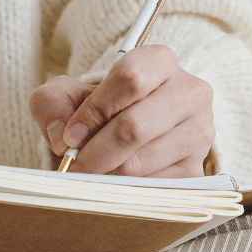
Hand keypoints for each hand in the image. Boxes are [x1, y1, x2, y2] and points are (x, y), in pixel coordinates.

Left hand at [30, 45, 215, 177]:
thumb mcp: (70, 94)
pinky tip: (117, 179)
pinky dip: (124, 189)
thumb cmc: (104, 109)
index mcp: (161, 62)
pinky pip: (151, 187)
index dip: (93, 112)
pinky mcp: (196, 167)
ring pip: (140, 162)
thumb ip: (52, 102)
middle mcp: (191, 93)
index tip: (70, 135)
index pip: (130, 80)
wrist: (135, 130)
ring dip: (106, 173)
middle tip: (74, 165)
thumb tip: (62, 136)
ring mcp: (199, 131)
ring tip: (95, 170)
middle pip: (134, 126)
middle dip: (94, 153)